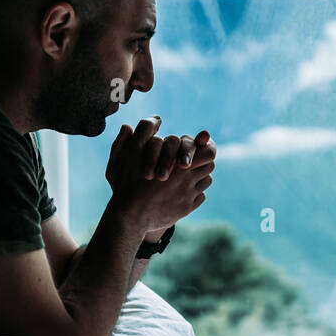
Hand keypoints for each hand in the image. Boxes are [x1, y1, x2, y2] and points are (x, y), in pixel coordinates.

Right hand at [105, 117, 214, 231]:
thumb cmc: (126, 183)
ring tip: (186, 174)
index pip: (209, 151)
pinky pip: (201, 196)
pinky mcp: (187, 209)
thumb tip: (156, 118)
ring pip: (207, 179)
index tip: (202, 143)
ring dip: (200, 175)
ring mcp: (188, 195)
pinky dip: (195, 192)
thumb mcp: (128, 154)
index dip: (206, 146)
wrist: (129, 217)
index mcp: (177, 164)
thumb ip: (142, 133)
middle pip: (209, 163)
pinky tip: (182, 190)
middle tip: (191, 158)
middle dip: (202, 159)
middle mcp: (186, 179)